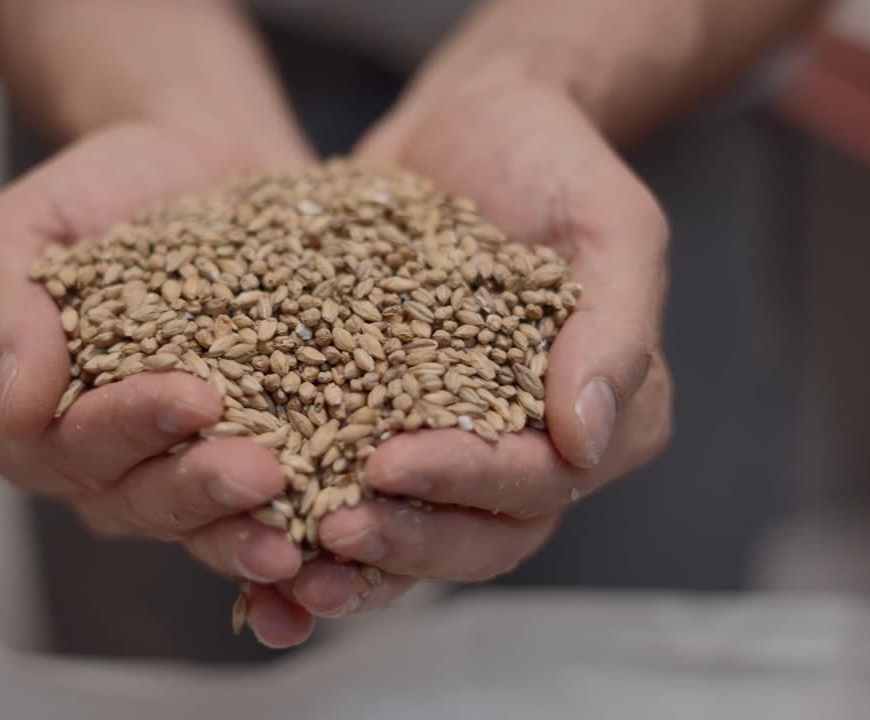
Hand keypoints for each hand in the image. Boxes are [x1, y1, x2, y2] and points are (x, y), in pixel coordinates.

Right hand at [0, 124, 317, 643]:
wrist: (201, 160)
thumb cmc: (103, 188)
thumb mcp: (28, 225)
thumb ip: (8, 308)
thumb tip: (13, 402)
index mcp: (41, 418)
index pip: (67, 447)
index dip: (129, 428)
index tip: (195, 395)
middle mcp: (109, 463)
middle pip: (141, 501)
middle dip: (200, 491)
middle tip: (261, 472)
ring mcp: (183, 469)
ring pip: (204, 528)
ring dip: (247, 535)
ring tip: (297, 539)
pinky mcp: (257, 460)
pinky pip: (272, 520)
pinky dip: (300, 545)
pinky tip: (335, 558)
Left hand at [283, 80, 673, 619]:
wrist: (470, 123)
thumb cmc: (552, 160)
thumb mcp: (610, 222)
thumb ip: (614, 329)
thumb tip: (586, 444)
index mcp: (611, 417)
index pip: (542, 481)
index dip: (468, 482)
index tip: (393, 463)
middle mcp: (539, 450)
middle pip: (480, 535)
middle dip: (405, 538)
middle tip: (329, 526)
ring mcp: (461, 444)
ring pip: (418, 535)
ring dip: (356, 562)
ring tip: (284, 567)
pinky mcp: (390, 426)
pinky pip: (358, 491)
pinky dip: (312, 523)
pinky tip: (256, 538)